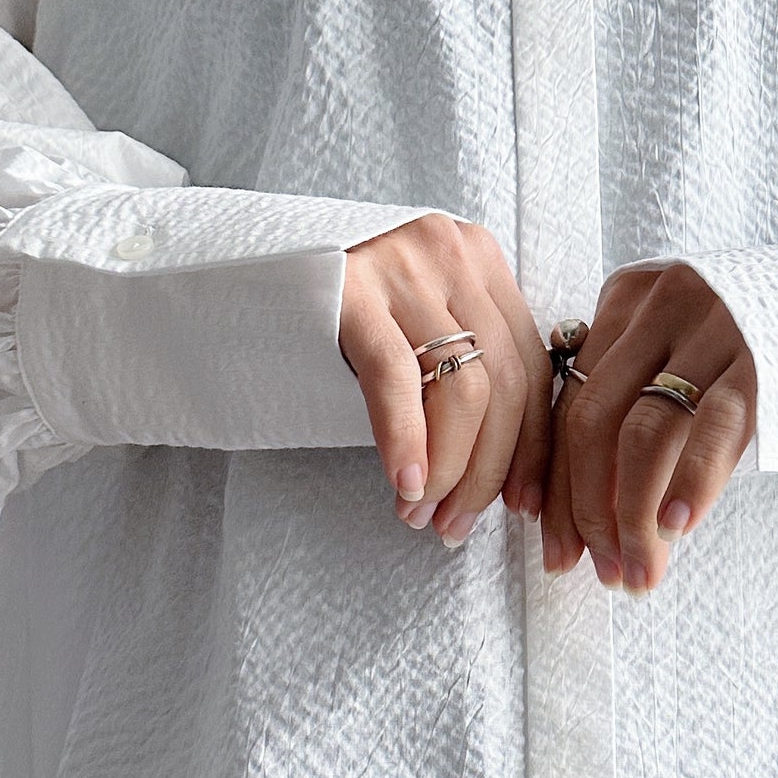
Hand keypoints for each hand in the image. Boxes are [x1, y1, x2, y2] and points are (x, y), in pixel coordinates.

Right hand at [340, 215, 552, 543]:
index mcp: (480, 260)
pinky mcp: (348, 289)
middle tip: (457, 524)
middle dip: (488, 471)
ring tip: (422, 513)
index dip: (533, 446)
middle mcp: (452, 253)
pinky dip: (407, 438)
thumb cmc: (336, 308)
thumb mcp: (418, 321)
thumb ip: (463, 367)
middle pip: (505, 383)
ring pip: (462, 388)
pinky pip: (395, 377)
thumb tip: (497, 470)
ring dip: (449, 469)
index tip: (523, 502)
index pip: (531, 366)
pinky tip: (405, 481)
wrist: (243, 265)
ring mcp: (402, 266)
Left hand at [541, 262, 756, 592]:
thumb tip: (587, 508)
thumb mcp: (684, 345)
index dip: (555, 482)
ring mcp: (715, 325)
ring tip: (639, 572)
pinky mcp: (764, 357)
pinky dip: (689, 483)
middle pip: (593, 420)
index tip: (553, 545)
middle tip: (599, 570)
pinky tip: (677, 528)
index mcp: (628, 297)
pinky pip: (712, 429)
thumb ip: (635, 397)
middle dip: (586, 509)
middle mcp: (662, 302)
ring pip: (644, 433)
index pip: (571, 401)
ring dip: (633, 516)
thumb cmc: (761, 341)